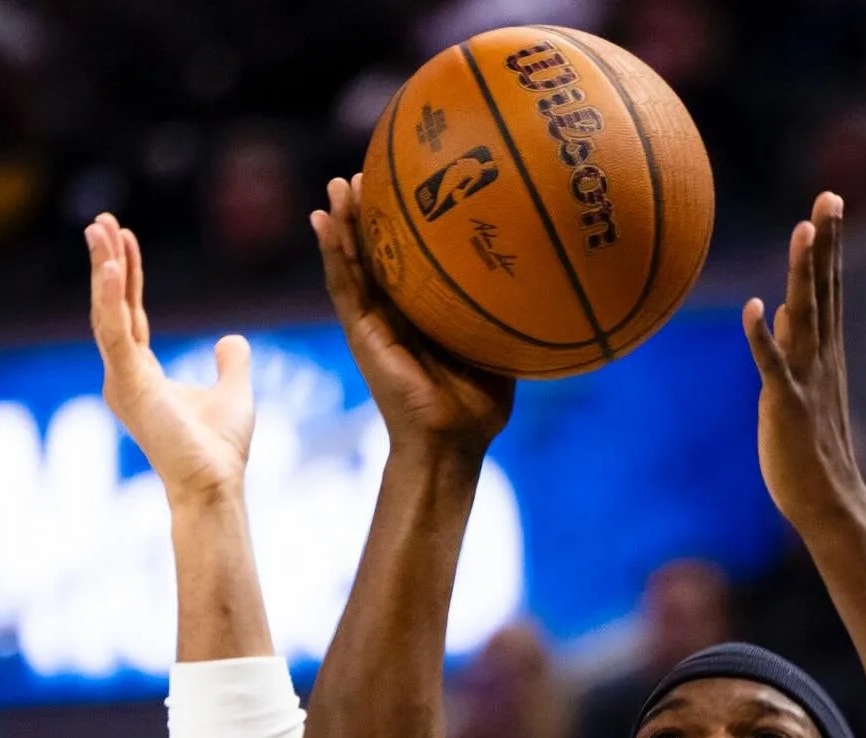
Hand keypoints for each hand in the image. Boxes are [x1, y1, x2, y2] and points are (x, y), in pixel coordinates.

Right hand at [86, 213, 252, 502]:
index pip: (129, 313)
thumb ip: (231, 363)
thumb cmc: (220, 449)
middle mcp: (124, 375)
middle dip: (105, 262)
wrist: (216, 484)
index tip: (124, 238)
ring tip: (100, 228)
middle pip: (109, 307)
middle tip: (100, 220)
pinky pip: (115, 331)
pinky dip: (110, 296)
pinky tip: (110, 264)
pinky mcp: (128, 385)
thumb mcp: (233, 391)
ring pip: (105, 313)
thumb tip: (231, 338)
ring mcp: (121, 381)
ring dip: (102, 269)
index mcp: (142, 374)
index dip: (126, 275)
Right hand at [311, 175, 513, 459]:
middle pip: (376, 252)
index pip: (410, 258)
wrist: (453, 440)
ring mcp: (374, 322)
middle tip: (366, 170)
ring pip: (352, 262)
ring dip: (342, 222)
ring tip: (337, 184)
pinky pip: (343, 286)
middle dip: (369, 212)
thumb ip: (505, 311)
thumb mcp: (498, 344)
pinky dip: (331, 253)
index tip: (409, 183)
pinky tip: (322, 221)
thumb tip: (543, 275)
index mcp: (424, 312)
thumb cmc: (479, 404)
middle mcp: (395, 313)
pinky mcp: (361, 334)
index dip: (405, 223)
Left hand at [744, 192, 864, 535]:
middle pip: (825, 291)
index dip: (828, 246)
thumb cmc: (808, 452)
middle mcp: (821, 360)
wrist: (826, 502)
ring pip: (806, 317)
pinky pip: (773, 366)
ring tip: (802, 230)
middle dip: (826, 244)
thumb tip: (779, 308)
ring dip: (803, 274)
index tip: (829, 202)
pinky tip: (754, 307)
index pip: (828, 289)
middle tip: (829, 196)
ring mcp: (806, 381)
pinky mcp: (786, 406)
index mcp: (824, 355)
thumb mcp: (797, 389)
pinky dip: (762, 337)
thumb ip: (790, 347)